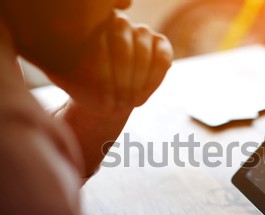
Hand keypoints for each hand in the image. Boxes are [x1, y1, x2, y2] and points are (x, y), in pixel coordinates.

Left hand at [45, 13, 172, 115]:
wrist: (103, 95)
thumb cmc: (82, 84)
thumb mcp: (64, 75)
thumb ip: (63, 65)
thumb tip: (67, 58)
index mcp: (91, 23)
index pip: (98, 43)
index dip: (101, 75)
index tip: (99, 100)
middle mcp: (117, 21)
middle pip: (123, 47)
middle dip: (120, 81)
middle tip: (115, 105)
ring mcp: (141, 31)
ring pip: (144, 53)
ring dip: (136, 83)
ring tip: (126, 104)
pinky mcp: (160, 44)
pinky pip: (162, 60)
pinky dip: (153, 82)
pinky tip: (140, 99)